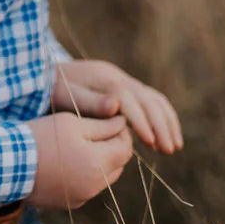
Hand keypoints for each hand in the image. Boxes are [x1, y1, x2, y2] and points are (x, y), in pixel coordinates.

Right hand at [27, 111, 133, 210]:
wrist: (7, 163)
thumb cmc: (40, 137)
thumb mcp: (71, 123)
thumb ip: (102, 125)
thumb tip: (122, 124)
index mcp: (98, 164)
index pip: (126, 148)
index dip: (122, 133)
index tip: (112, 121)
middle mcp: (95, 186)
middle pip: (117, 165)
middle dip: (112, 148)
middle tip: (98, 132)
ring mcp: (83, 197)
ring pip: (104, 178)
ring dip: (100, 163)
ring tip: (81, 147)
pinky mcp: (70, 204)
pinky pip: (87, 188)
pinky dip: (85, 176)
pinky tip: (68, 164)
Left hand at [52, 58, 182, 153]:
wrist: (50, 73)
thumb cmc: (55, 89)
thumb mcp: (66, 96)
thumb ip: (90, 102)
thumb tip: (114, 106)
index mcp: (105, 81)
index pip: (130, 101)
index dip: (142, 122)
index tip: (151, 143)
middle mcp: (119, 78)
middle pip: (148, 100)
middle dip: (161, 126)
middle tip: (168, 150)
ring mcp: (125, 80)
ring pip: (155, 100)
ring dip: (168, 123)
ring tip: (174, 147)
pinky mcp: (127, 87)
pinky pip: (153, 99)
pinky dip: (165, 116)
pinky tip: (169, 133)